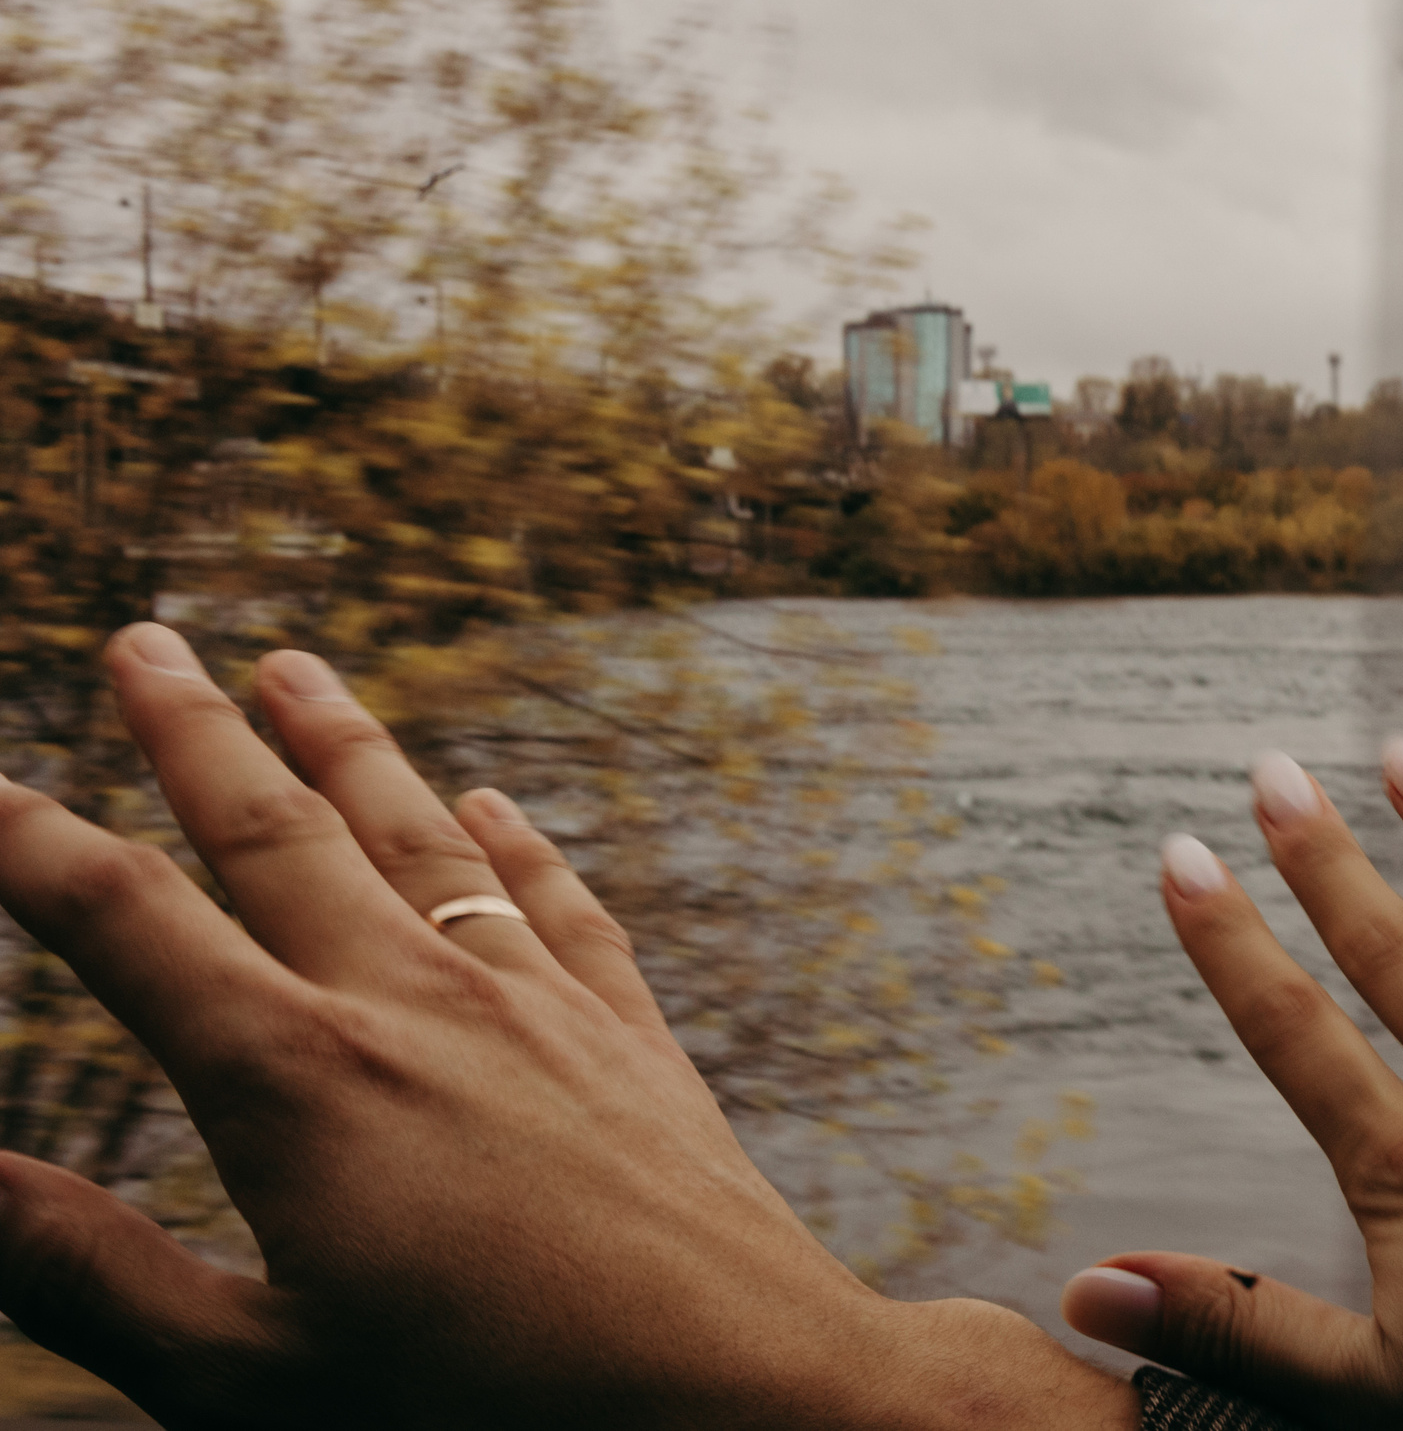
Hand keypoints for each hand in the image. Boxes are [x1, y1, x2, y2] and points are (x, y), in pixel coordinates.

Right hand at [0, 625, 1132, 1430]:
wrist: (740, 1395)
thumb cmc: (484, 1415)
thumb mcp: (246, 1383)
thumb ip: (88, 1274)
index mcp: (297, 1081)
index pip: (128, 927)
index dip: (34, 847)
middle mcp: (416, 1005)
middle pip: (279, 834)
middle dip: (196, 735)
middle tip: (143, 642)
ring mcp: (536, 1007)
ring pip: (420, 838)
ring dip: (347, 748)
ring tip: (292, 667)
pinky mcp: (630, 1037)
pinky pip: (559, 905)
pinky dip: (515, 843)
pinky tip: (490, 804)